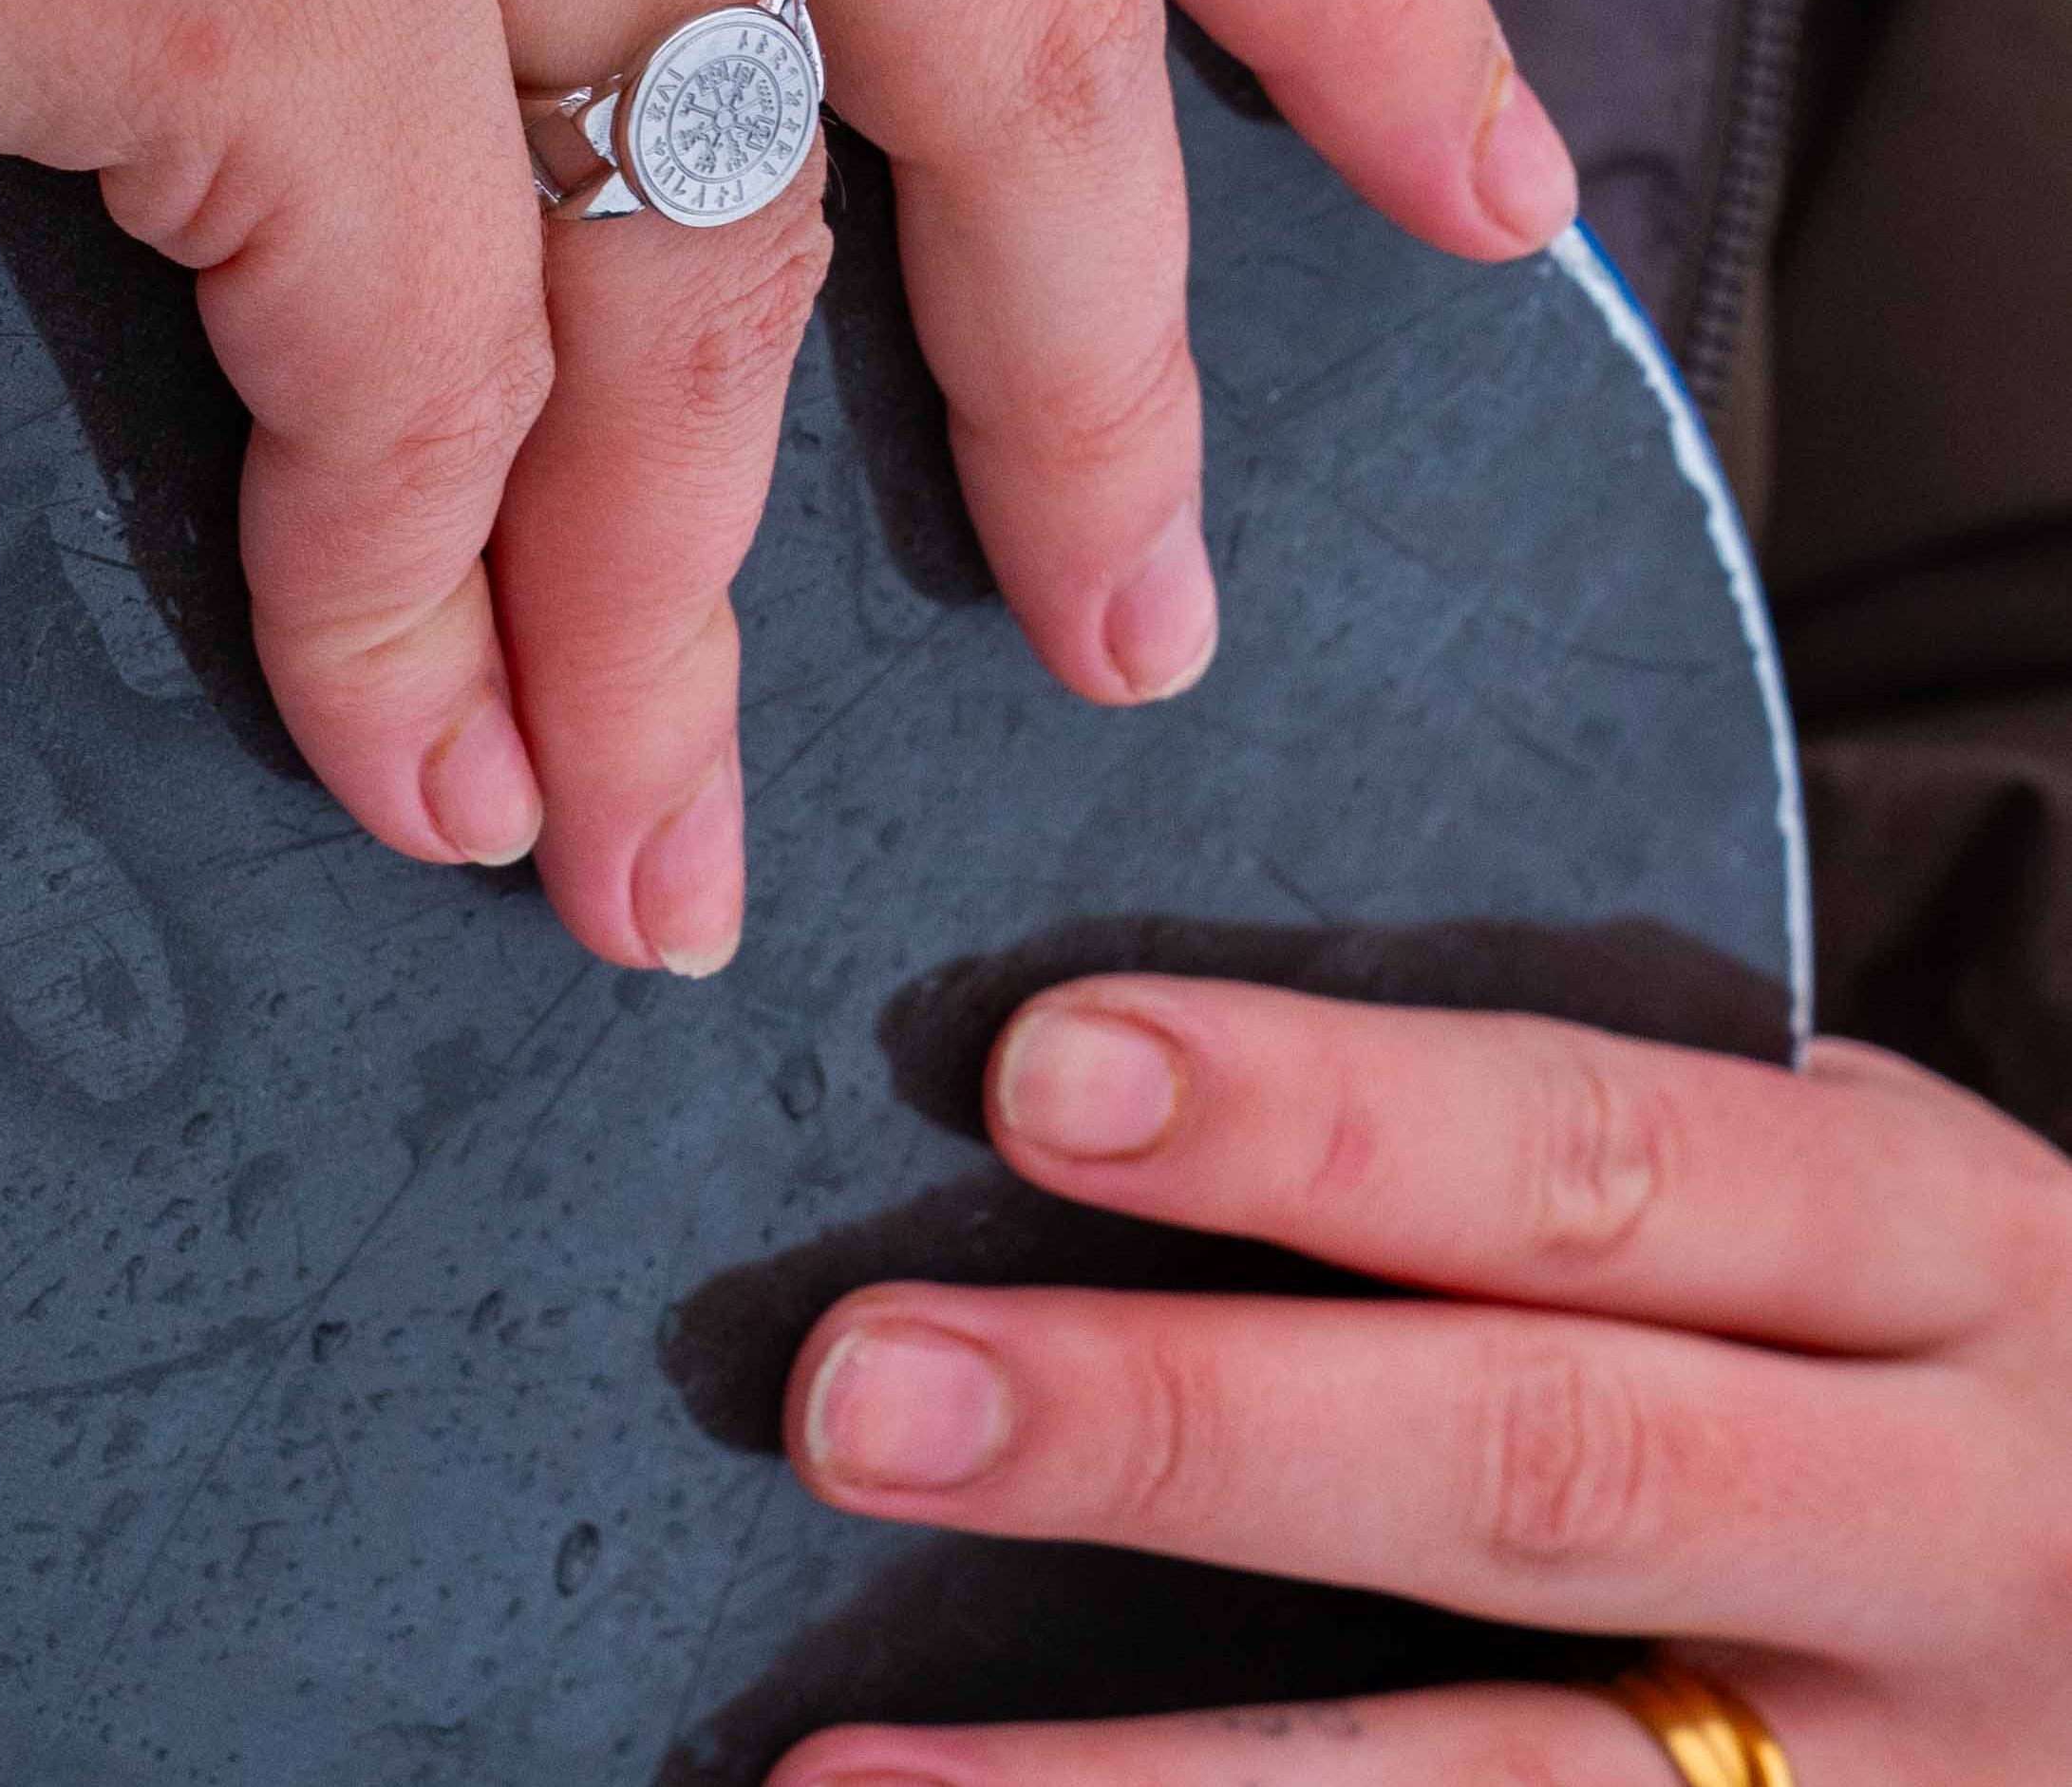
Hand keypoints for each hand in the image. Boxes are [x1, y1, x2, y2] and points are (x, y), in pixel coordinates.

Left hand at [775, 978, 2071, 1782]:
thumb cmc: (1949, 1364)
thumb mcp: (1871, 1220)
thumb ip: (1602, 1171)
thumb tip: (1131, 1099)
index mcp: (1938, 1261)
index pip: (1594, 1159)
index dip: (1318, 1118)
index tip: (1037, 1073)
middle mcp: (1945, 1536)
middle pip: (1535, 1468)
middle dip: (1178, 1431)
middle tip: (861, 1394)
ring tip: (841, 1781)